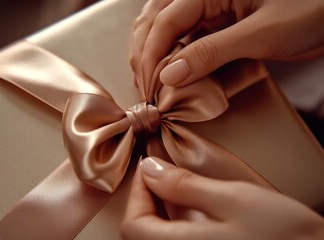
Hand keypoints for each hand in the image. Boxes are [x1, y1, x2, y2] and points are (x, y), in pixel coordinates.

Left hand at [121, 157, 323, 239]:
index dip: (136, 192)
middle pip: (143, 233)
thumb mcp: (232, 199)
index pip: (134, 225)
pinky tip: (190, 207)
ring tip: (174, 185)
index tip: (149, 166)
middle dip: (147, 199)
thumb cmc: (283, 234)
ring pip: (159, 238)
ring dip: (160, 210)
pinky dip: (176, 223)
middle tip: (161, 173)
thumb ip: (185, 185)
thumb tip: (150, 169)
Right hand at [131, 0, 323, 86]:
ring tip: (151, 84)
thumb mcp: (259, 33)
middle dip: (146, 55)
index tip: (148, 85)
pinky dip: (179, 62)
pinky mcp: (221, 28)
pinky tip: (176, 79)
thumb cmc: (311, 10)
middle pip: (158, 23)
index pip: (165, 21)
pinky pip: (190, 43)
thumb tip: (170, 75)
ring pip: (170, 33)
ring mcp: (212, 12)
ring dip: (158, 58)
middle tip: (144, 86)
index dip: (152, 55)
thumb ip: (211, 52)